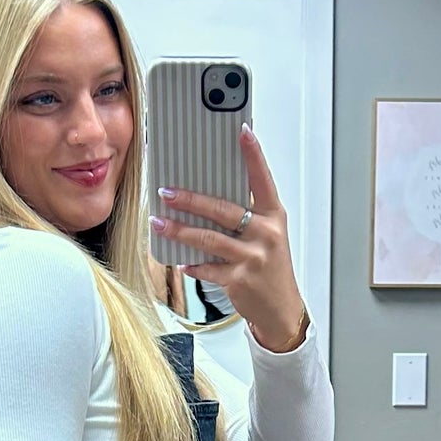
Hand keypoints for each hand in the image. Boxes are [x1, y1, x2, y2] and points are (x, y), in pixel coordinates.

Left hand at [152, 127, 308, 352]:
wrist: (281, 309)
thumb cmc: (270, 267)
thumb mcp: (267, 236)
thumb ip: (246, 215)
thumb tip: (206, 197)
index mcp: (273, 216)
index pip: (262, 179)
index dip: (253, 155)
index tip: (243, 131)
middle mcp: (265, 233)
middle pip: (223, 210)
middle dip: (191, 200)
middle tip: (167, 192)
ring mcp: (252, 258)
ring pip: (209, 239)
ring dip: (180, 231)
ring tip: (159, 223)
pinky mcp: (239, 280)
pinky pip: (207, 268)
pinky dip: (192, 264)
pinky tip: (181, 261)